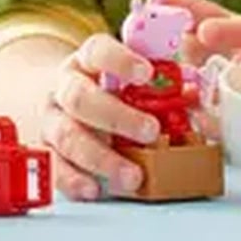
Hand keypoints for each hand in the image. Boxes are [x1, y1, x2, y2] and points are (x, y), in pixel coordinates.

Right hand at [0, 31, 168, 203]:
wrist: (61, 99)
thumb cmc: (105, 87)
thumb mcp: (127, 73)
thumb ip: (157, 81)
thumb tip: (193, 94)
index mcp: (87, 61)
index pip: (98, 51)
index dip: (121, 60)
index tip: (147, 73)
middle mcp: (65, 87)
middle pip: (80, 97)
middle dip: (117, 117)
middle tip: (151, 131)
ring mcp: (52, 119)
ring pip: (67, 136)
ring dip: (101, 158)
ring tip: (132, 176)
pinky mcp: (47, 150)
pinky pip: (55, 166)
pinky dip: (73, 180)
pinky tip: (95, 189)